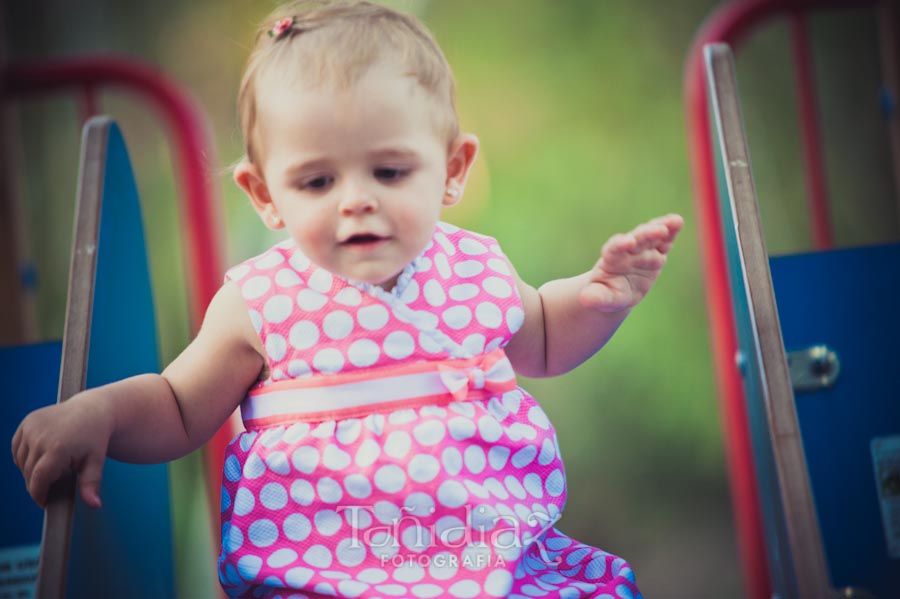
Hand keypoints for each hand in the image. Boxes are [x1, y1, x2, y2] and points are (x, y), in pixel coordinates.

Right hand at [11, 393, 112, 508]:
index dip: (39, 495)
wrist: (93, 410)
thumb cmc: (95, 437)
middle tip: (53, 484)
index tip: (45, 502)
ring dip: (30, 470)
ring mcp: (31, 427)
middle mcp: (40, 436)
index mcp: (57, 448)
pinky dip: (24, 457)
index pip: (38, 480)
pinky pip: (17, 449)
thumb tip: (95, 505)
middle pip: (28, 473)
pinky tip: (40, 456)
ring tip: (51, 468)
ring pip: (21, 462)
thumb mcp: (96, 461)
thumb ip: (90, 484)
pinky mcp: (27, 422)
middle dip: (38, 483)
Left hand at [579, 213, 683, 311]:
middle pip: (637, 238)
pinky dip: (671, 231)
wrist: (617, 290)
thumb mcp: (601, 298)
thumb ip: (595, 297)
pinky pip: (664, 241)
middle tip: (658, 229)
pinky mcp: (656, 252)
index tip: (628, 242)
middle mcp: (627, 250)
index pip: (614, 249)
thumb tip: (586, 299)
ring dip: (662, 227)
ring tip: (675, 222)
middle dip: (647, 234)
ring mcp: (642, 249)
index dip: (620, 244)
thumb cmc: (607, 294)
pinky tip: (678, 222)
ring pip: (651, 236)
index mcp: (611, 259)